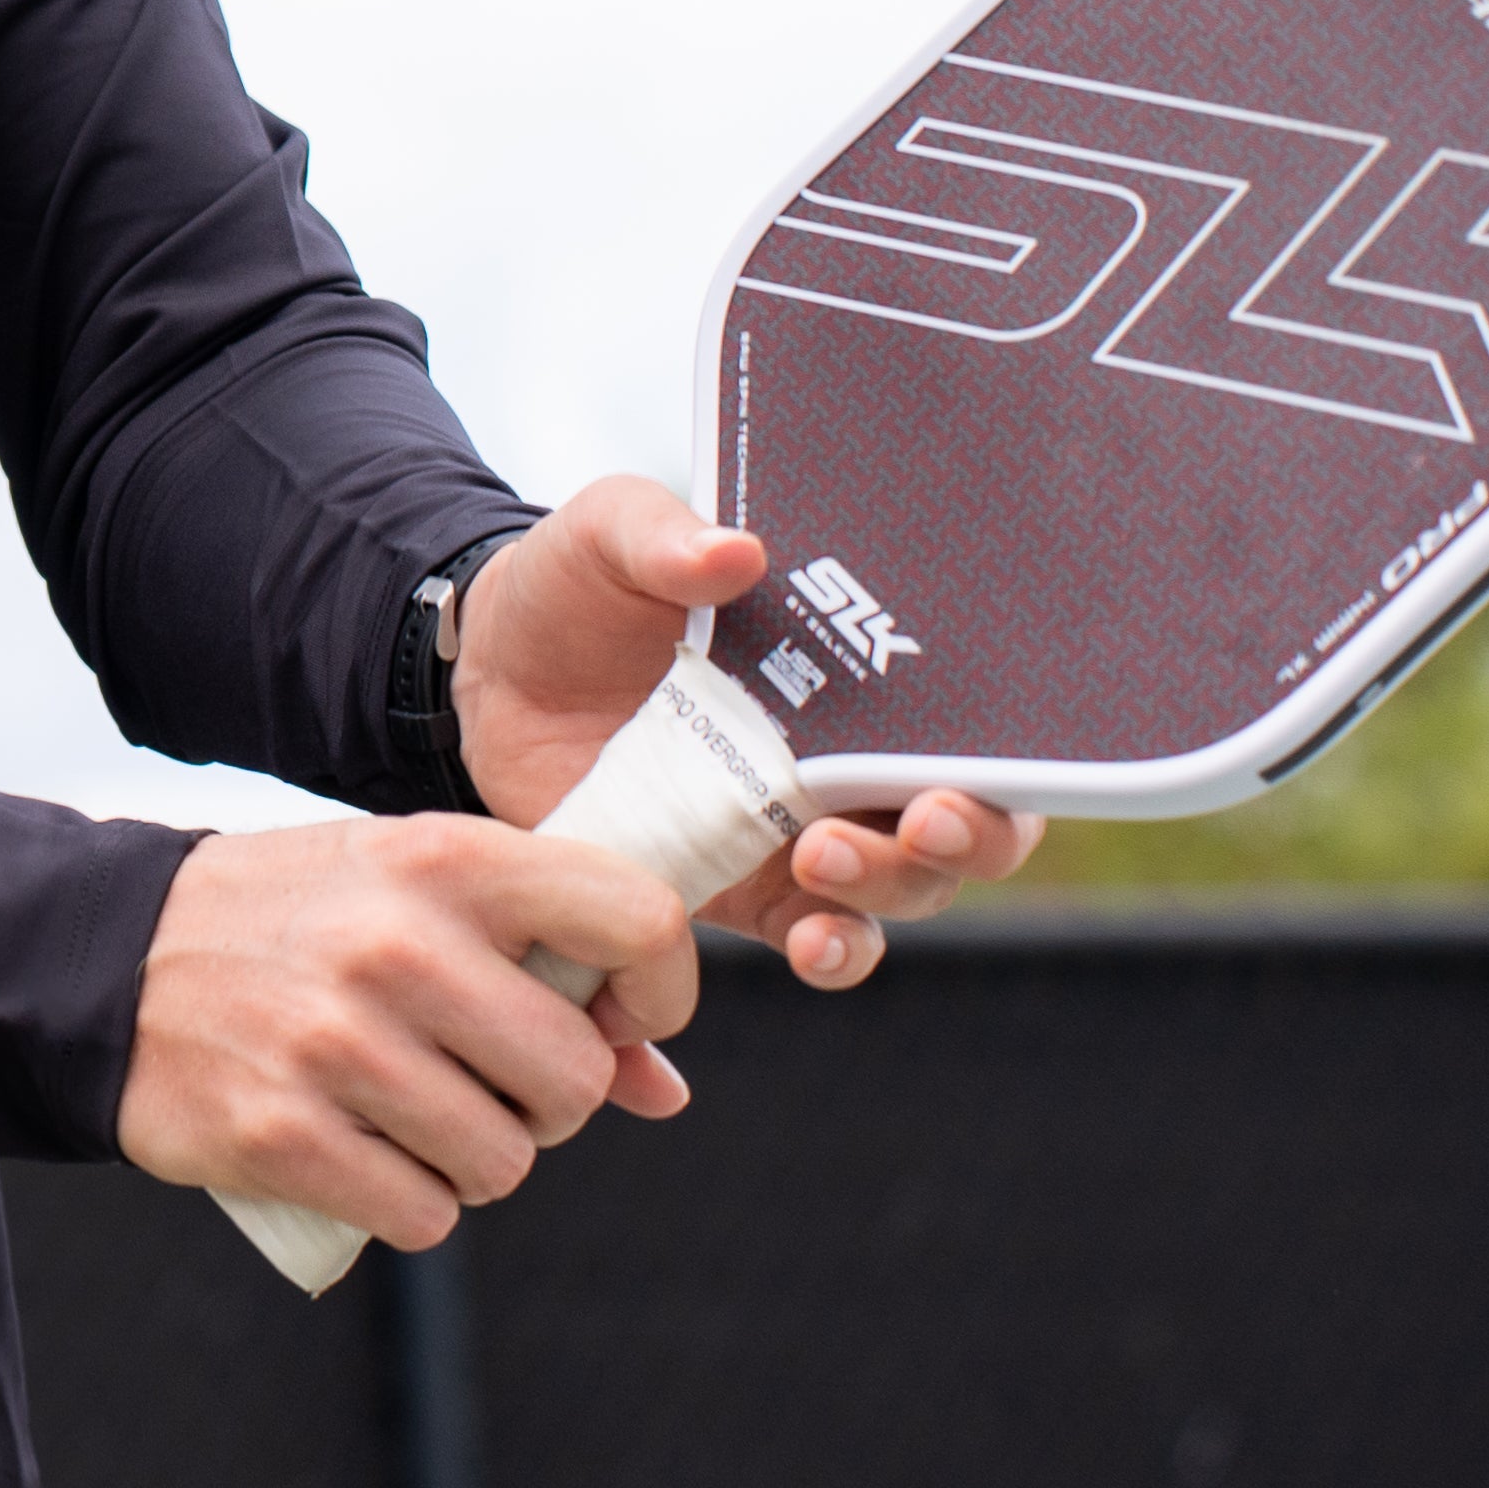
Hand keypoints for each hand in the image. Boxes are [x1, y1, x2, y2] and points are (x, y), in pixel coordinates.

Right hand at [113, 815, 701, 1253]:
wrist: (110, 958)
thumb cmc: (295, 920)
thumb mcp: (413, 893)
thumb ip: (540, 966)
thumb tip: (662, 1090)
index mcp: (445, 858)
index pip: (636, 920)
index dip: (662, 992)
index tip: (619, 1021)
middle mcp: (398, 944)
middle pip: (574, 1078)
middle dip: (545, 1103)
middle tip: (484, 1080)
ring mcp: (335, 1042)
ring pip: (504, 1163)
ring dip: (474, 1161)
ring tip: (411, 1115)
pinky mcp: (281, 1133)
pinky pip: (423, 1216)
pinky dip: (407, 1204)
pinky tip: (360, 1152)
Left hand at [455, 472, 1045, 986]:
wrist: (490, 670)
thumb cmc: (578, 588)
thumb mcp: (610, 535)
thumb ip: (663, 536)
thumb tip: (735, 551)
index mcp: (853, 666)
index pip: (972, 718)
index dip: (998, 755)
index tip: (956, 763)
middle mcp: (848, 755)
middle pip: (965, 822)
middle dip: (969, 836)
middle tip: (921, 821)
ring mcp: (798, 831)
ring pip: (899, 891)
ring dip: (885, 888)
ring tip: (818, 860)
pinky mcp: (738, 887)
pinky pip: (814, 938)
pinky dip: (830, 952)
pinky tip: (810, 945)